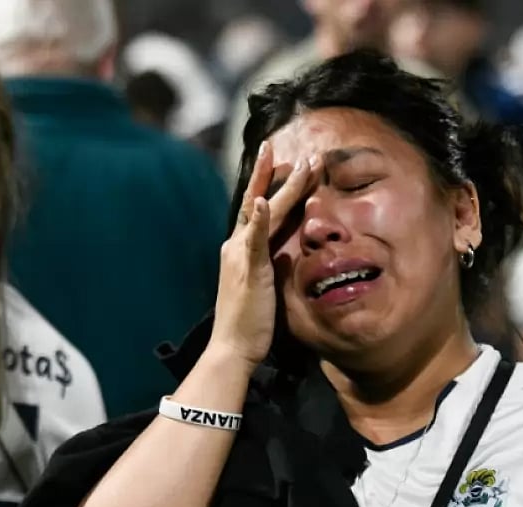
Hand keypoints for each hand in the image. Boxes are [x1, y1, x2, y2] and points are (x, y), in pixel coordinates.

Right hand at [209, 141, 319, 368]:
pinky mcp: (249, 270)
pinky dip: (261, 218)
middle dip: (266, 171)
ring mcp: (240, 255)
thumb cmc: (249, 322)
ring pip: (261, 212)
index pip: (257, 209)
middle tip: (274, 143)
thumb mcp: (262, 285)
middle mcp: (235, 246)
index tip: (282, 161)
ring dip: (278, 185)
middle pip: (255, 200)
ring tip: (291, 161)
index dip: (269, 184)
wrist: (232, 348)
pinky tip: (266, 200)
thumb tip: (282, 253)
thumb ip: (269, 264)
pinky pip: (255, 240)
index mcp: (240, 249)